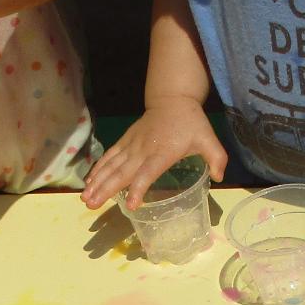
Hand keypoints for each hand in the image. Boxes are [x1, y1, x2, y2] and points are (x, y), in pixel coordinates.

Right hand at [81, 99, 226, 210]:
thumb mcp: (208, 138)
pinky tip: (89, 183)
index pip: (148, 173)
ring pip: (111, 165)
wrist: (172, 99)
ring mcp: (132, 145)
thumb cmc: (191, 122)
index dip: (139, 188)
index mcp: (163, 152)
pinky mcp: (125, 142)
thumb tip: (220, 177)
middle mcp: (143, 150)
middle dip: (106, 189)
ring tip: (85, 198)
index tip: (131, 205)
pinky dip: (98, 169)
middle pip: (122, 172)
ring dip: (97, 182)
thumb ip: (216, 158)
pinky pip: (109, 157)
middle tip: (92, 204)